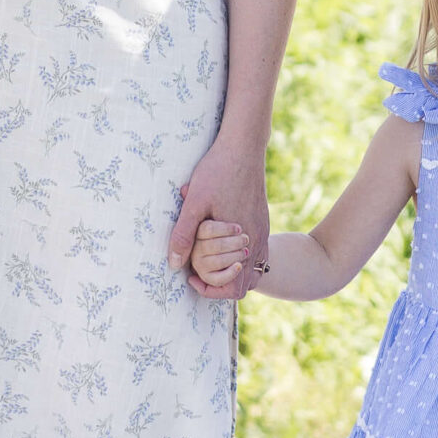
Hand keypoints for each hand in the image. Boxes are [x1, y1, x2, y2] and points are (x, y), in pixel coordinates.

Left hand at [168, 133, 270, 301]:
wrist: (243, 147)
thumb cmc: (217, 172)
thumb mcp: (194, 203)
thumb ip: (184, 235)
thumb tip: (174, 264)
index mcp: (241, 241)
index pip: (233, 288)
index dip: (210, 290)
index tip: (191, 277)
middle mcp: (257, 241)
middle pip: (245, 284)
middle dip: (221, 285)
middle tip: (198, 272)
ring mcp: (263, 232)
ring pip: (255, 271)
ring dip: (234, 273)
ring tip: (212, 263)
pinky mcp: (263, 222)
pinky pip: (259, 254)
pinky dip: (243, 260)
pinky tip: (225, 247)